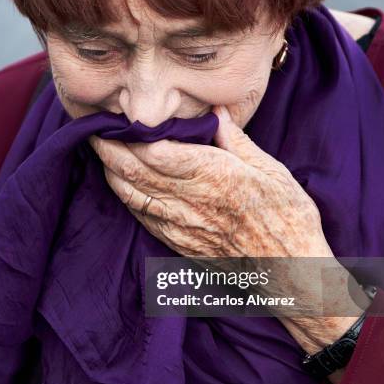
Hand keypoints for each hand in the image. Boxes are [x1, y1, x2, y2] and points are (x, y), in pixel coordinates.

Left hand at [88, 105, 331, 258]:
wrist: (289, 272)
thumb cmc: (287, 218)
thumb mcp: (271, 171)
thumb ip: (237, 140)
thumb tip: (215, 112)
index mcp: (215, 176)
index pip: (157, 151)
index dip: (132, 133)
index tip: (120, 117)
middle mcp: (191, 201)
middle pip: (135, 171)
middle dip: (110, 149)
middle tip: (94, 131)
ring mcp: (182, 225)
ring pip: (132, 195)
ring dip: (111, 172)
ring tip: (102, 152)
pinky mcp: (179, 243)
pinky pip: (142, 217)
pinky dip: (126, 197)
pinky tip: (121, 185)